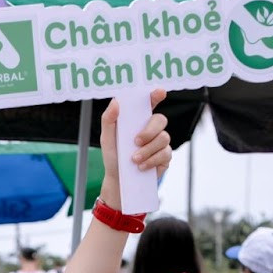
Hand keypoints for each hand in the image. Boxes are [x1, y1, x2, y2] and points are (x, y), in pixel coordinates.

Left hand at [98, 90, 170, 207]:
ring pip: (163, 138)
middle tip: (136, 142)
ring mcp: (161, 142)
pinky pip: (165, 154)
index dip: (156, 95)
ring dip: (148, 149)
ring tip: (134, 160)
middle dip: (149, 131)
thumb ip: (109, 120)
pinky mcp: (165, 157)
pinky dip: (151, 160)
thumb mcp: (107, 139)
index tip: (160, 92)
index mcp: (139, 120)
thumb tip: (116, 102)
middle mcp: (153, 129)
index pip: (150, 103)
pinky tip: (141, 167)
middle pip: (160, 120)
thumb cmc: (114, 156)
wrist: (119, 181)